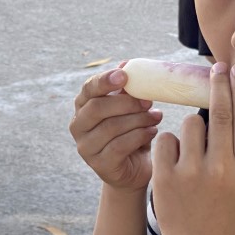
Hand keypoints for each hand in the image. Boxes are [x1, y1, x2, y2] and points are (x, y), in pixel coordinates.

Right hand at [70, 68, 161, 192]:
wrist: (134, 171)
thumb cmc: (131, 134)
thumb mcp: (129, 110)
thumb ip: (126, 90)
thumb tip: (126, 63)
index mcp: (83, 107)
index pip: (88, 89)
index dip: (104, 81)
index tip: (124, 76)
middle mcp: (78, 127)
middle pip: (97, 108)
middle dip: (126, 103)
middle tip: (148, 101)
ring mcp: (86, 148)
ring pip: (110, 127)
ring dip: (138, 119)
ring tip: (156, 117)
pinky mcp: (99, 165)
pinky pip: (119, 146)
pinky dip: (139, 136)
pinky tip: (152, 132)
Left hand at [152, 63, 234, 234]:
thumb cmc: (224, 211)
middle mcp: (221, 168)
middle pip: (219, 113)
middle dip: (218, 85)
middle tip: (217, 68)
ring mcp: (191, 173)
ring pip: (189, 125)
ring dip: (190, 130)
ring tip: (193, 153)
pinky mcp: (166, 177)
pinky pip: (166, 141)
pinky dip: (169, 146)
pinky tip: (175, 163)